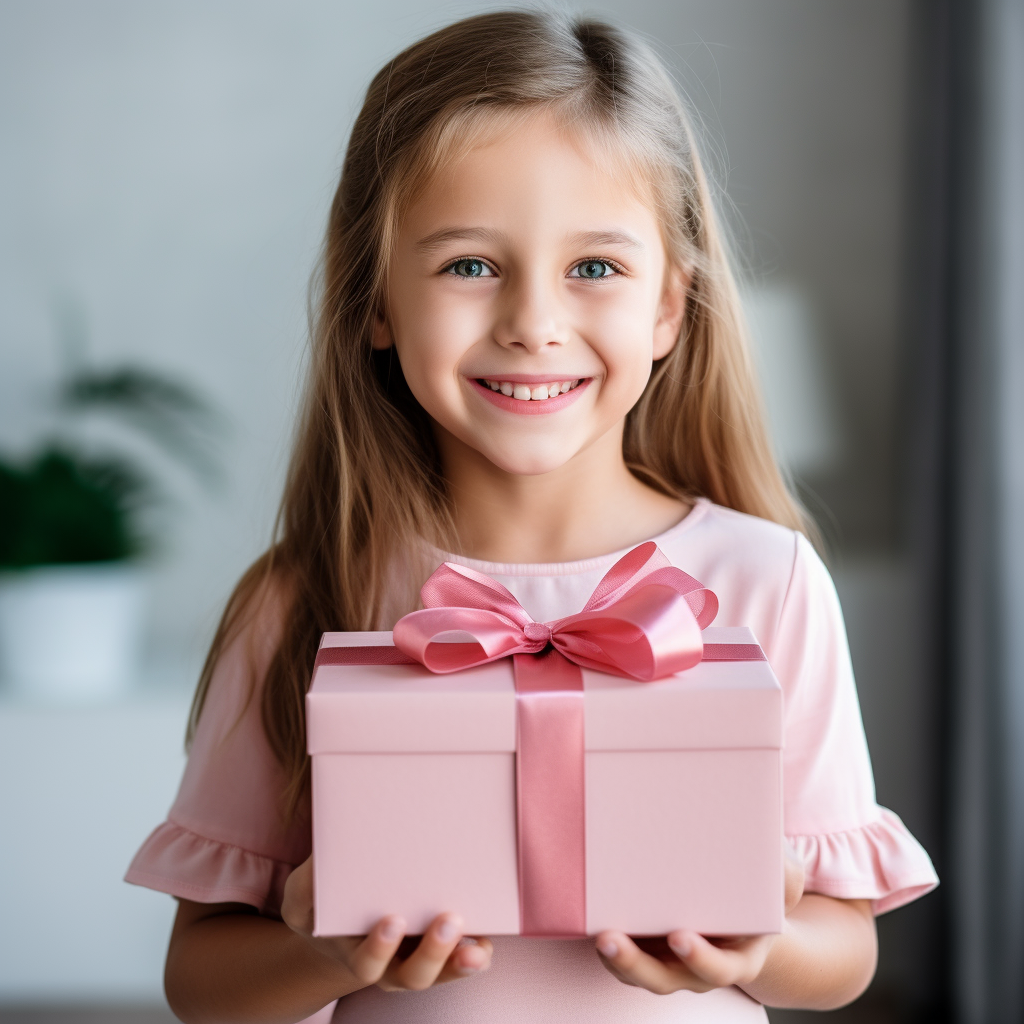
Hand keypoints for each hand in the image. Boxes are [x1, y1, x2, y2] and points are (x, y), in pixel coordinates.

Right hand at [281, 856, 492, 991]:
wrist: (341, 923)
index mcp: (356, 955)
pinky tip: (487, 939)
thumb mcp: (303, 898)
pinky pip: (463, 961)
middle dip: (432, 952)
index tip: (392, 920)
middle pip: (413, 975)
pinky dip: (477, 953)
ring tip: (477, 943)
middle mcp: (391, 967)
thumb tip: (319, 863)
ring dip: (460, 958)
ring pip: (443, 972)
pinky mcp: (443, 949)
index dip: (380, 947)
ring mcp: (419, 960)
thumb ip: (305, 887)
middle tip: (446, 920)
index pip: (367, 962)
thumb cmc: (324, 905)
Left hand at [594, 841, 805, 994]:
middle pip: (663, 978)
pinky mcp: (645, 945)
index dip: (700, 958)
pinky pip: (623, 952)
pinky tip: (591, 915)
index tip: (680, 936)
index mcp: (737, 957)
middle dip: (636, 964)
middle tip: (612, 940)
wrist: (743, 904)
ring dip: (614, 957)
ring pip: (637, 971)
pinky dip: (607, 941)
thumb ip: (786, 875)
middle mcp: (698, 967)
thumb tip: (777, 861)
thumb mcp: (783, 881)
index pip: (719, 968)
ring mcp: (668, 960)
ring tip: (595, 933)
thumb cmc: (761, 890)